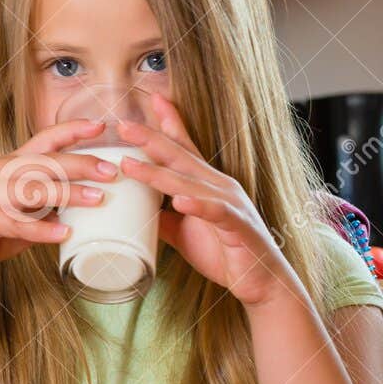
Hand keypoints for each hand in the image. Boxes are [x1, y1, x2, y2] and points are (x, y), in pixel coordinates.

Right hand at [0, 119, 116, 289]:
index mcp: (10, 164)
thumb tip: (87, 204)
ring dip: (68, 193)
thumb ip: (48, 203)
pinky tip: (64, 233)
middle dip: (81, 164)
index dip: (71, 131)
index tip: (100, 126)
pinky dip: (43, 230)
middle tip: (111, 171)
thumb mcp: (22, 208)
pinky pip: (19, 224)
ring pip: (34, 188)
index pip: (44, 140)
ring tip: (97, 199)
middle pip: (45, 162)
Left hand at [116, 94, 294, 307]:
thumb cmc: (223, 252)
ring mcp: (230, 204)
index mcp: (206, 184)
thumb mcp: (182, 231)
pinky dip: (198, 205)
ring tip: (129, 164)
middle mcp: (220, 186)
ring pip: (190, 183)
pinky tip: (181, 201)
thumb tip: (132, 206)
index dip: (169, 125)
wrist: (261, 283)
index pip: (184, 149)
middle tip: (123, 125)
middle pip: (181, 157)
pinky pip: (216, 213)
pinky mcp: (238, 226)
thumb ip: (161, 214)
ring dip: (158, 173)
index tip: (151, 100)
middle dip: (151, 140)